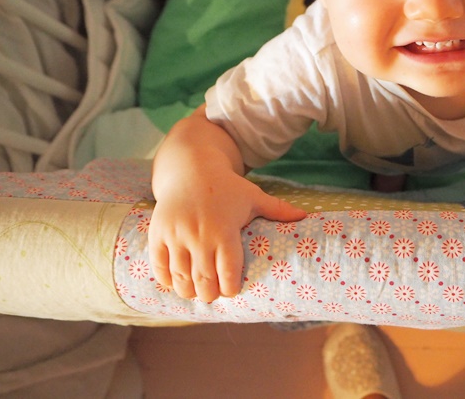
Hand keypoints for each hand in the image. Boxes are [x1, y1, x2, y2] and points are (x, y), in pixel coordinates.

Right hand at [148, 167, 305, 302]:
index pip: (228, 272)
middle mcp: (199, 236)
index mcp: (224, 230)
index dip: (229, 288)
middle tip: (214, 295)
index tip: (231, 290)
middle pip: (203, 281)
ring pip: (180, 278)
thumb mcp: (253, 196)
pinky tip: (175, 283)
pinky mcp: (158, 234)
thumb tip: (306, 216)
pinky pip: (159, 266)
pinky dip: (166, 279)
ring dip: (188, 291)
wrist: (190, 169)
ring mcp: (176, 236)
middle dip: (209, 294)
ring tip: (196, 292)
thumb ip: (278, 210)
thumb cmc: (226, 187)